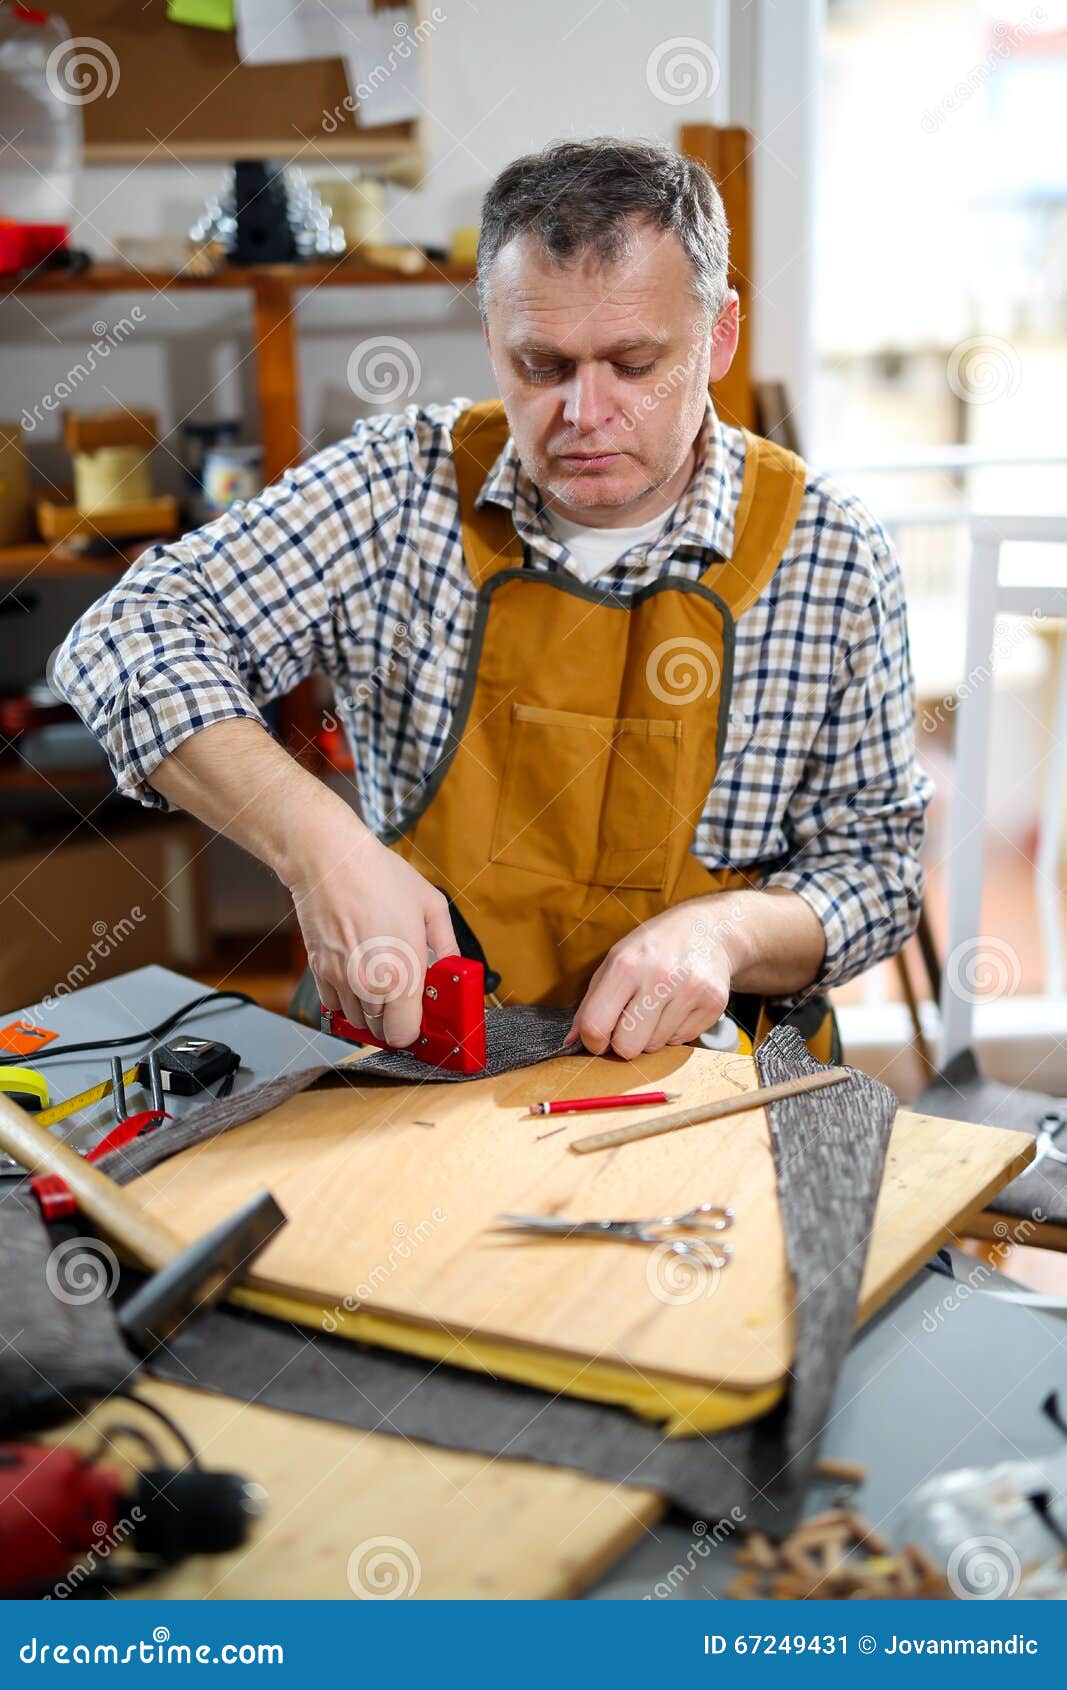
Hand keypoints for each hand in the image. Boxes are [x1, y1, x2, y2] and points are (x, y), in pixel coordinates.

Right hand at [287, 814, 457, 1048]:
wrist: (329, 860)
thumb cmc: (380, 877)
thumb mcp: (431, 906)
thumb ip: (446, 946)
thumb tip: (452, 970)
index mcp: (402, 973)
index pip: (405, 1034)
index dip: (417, 1029)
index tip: (422, 1016)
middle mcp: (369, 984)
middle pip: (381, 1032)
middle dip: (395, 1019)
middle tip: (404, 996)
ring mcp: (340, 979)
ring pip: (357, 1020)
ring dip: (370, 1009)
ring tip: (380, 979)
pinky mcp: (318, 970)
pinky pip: (333, 1004)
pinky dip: (346, 998)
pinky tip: (358, 974)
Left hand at [564, 901, 736, 1059]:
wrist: (707, 930)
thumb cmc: (653, 947)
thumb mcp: (614, 962)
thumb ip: (590, 1003)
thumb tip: (570, 1041)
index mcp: (626, 965)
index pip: (596, 1026)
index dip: (593, 1041)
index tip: (599, 1037)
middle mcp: (659, 977)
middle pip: (628, 1047)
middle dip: (624, 1043)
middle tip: (631, 1023)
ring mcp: (689, 991)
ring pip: (656, 1047)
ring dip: (652, 1035)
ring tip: (659, 1006)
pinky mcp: (713, 1003)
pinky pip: (681, 1042)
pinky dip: (675, 1031)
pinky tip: (678, 1006)